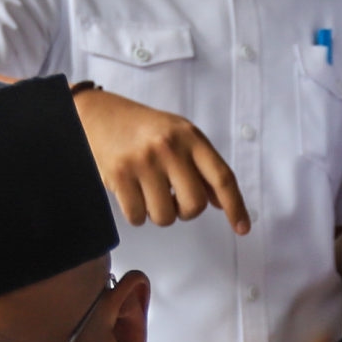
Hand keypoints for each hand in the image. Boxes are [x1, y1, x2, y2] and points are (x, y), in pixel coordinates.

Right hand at [72, 86, 250, 233]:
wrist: (98, 113)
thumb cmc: (143, 129)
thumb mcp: (179, 135)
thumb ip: (202, 166)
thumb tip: (221, 203)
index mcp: (189, 136)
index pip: (222, 177)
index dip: (235, 206)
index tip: (242, 228)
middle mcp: (168, 147)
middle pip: (194, 206)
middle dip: (185, 211)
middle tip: (173, 198)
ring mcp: (142, 161)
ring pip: (165, 216)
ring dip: (158, 213)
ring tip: (149, 192)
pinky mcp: (119, 175)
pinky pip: (138, 217)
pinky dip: (137, 215)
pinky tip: (132, 194)